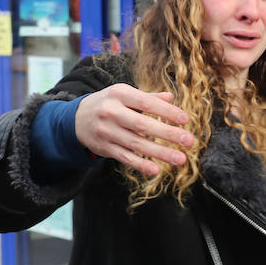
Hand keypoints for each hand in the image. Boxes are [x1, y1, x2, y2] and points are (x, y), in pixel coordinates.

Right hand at [74, 84, 194, 176]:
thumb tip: (171, 97)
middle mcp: (111, 112)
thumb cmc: (108, 104)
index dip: (166, 111)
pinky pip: (125, 157)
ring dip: (160, 152)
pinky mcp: (104, 148)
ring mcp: (107, 131)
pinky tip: (155, 170)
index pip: (147, 102)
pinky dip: (140, 164)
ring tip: (180, 159)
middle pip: (143, 125)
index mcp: (120, 94)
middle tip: (189, 141)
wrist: (76, 119)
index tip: (185, 120)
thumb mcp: (124, 95)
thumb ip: (148, 97)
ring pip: (136, 144)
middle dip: (168, 134)